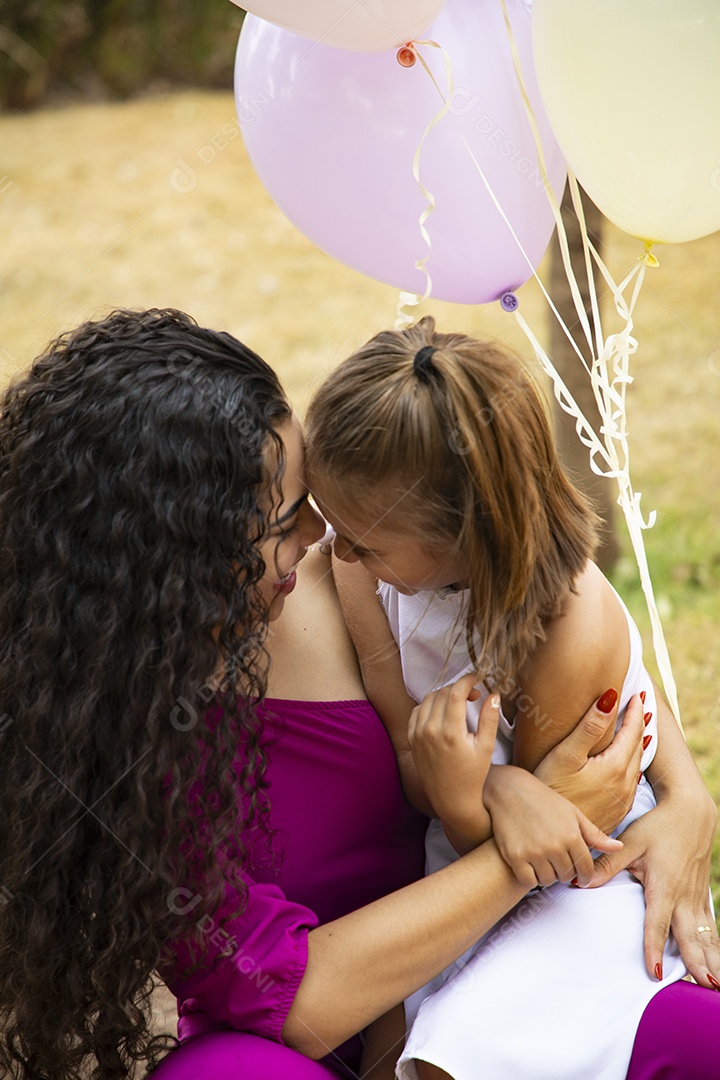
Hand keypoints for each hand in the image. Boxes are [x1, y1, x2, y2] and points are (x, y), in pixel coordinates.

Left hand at [408, 675, 498, 852]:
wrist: (451, 799)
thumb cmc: (473, 775)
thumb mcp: (486, 747)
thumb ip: (489, 718)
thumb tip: (493, 694)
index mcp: (450, 732)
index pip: (455, 693)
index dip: (467, 680)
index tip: (478, 678)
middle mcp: (430, 731)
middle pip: (442, 693)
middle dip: (459, 687)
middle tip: (474, 694)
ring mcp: (418, 734)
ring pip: (428, 699)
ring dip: (444, 694)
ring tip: (459, 702)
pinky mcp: (412, 738)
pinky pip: (417, 710)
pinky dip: (430, 705)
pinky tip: (442, 711)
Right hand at [483, 766, 622, 887]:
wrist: (508, 790)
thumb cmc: (543, 799)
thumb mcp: (572, 813)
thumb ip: (595, 834)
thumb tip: (619, 847)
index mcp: (572, 836)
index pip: (586, 869)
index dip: (585, 876)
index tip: (581, 878)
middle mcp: (555, 846)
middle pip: (567, 876)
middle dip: (565, 872)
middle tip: (558, 862)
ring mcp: (534, 852)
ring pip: (548, 881)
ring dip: (548, 875)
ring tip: (544, 862)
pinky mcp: (515, 856)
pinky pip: (528, 880)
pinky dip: (530, 877)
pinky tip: (530, 866)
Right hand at [533, 692, 644, 832]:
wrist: (547, 833)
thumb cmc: (549, 789)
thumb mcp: (566, 754)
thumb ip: (590, 727)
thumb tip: (610, 698)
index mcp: (615, 767)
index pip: (633, 731)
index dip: (635, 710)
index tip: (636, 695)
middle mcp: (625, 785)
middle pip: (639, 747)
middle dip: (640, 724)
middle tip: (639, 706)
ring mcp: (622, 801)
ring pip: (637, 765)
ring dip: (638, 744)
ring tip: (638, 728)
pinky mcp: (616, 812)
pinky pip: (632, 782)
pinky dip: (632, 764)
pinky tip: (627, 763)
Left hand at [589, 769, 719, 986]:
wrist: (691, 812)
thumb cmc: (658, 827)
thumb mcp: (631, 841)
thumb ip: (607, 864)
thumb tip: (582, 882)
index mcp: (664, 886)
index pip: (657, 924)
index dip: (654, 949)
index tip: (653, 972)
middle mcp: (684, 897)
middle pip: (690, 938)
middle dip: (697, 964)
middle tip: (702, 987)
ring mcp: (696, 898)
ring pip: (706, 937)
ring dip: (713, 962)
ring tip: (715, 987)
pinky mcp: (702, 896)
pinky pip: (710, 928)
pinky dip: (715, 948)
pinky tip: (717, 966)